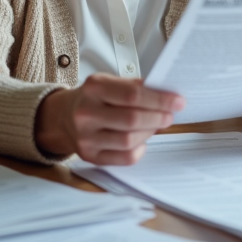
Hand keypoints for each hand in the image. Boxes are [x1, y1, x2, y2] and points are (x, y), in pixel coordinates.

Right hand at [35, 74, 183, 164]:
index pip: (133, 94)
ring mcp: (86, 137)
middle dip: (158, 117)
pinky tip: (142, 141)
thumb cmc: (94, 98)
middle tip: (170, 115)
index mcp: (94, 88)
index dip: (160, 99)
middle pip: (132, 119)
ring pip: (129, 140)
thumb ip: (136, 87)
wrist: (63, 116)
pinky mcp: (89, 156)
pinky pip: (124, 158)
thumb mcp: (110, 82)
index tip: (178, 101)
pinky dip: (139, 149)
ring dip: (150, 132)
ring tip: (157, 125)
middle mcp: (86, 113)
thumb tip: (167, 95)